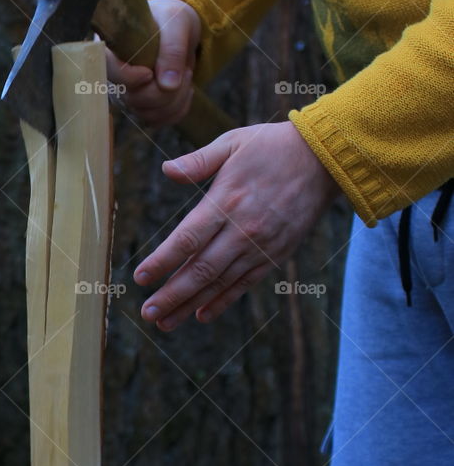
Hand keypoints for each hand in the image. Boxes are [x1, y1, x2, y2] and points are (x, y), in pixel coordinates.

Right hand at [106, 0, 201, 126]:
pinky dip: (178, 110)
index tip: (150, 72)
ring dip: (175, 101)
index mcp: (114, 48)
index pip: (110, 72)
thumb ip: (172, 49)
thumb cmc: (172, 18)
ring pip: (147, 114)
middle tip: (184, 70)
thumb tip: (167, 85)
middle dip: (165, 92)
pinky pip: (159, 120)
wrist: (180, 29)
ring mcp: (131, 92)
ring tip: (187, 76)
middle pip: (133, 100)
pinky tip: (186, 90)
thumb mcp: (176, 23)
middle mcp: (119, 74)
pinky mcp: (145, 104)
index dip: (130, 78)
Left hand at [134, 121, 340, 327]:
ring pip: (220, 282)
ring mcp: (261, 245)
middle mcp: (243, 229)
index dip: (162, 261)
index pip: (187, 239)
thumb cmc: (272, 146)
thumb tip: (167, 170)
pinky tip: (202, 314)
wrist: (326, 159)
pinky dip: (223, 301)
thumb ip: (198, 161)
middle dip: (171, 294)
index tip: (140, 278)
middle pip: (201, 269)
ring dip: (190, 304)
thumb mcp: (233, 142)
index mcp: (227, 201)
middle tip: (147, 313)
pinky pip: (245, 283)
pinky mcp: (276, 254)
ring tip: (166, 323)